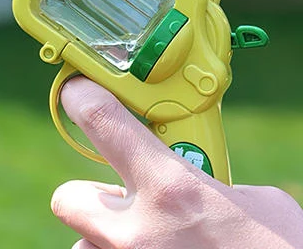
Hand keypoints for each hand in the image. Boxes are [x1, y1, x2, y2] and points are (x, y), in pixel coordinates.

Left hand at [51, 77, 302, 248]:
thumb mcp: (254, 204)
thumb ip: (206, 181)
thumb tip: (193, 181)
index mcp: (172, 189)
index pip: (100, 119)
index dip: (80, 97)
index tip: (76, 90)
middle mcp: (137, 233)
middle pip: (68, 198)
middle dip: (88, 195)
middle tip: (120, 198)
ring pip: (87, 245)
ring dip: (112, 240)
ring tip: (154, 241)